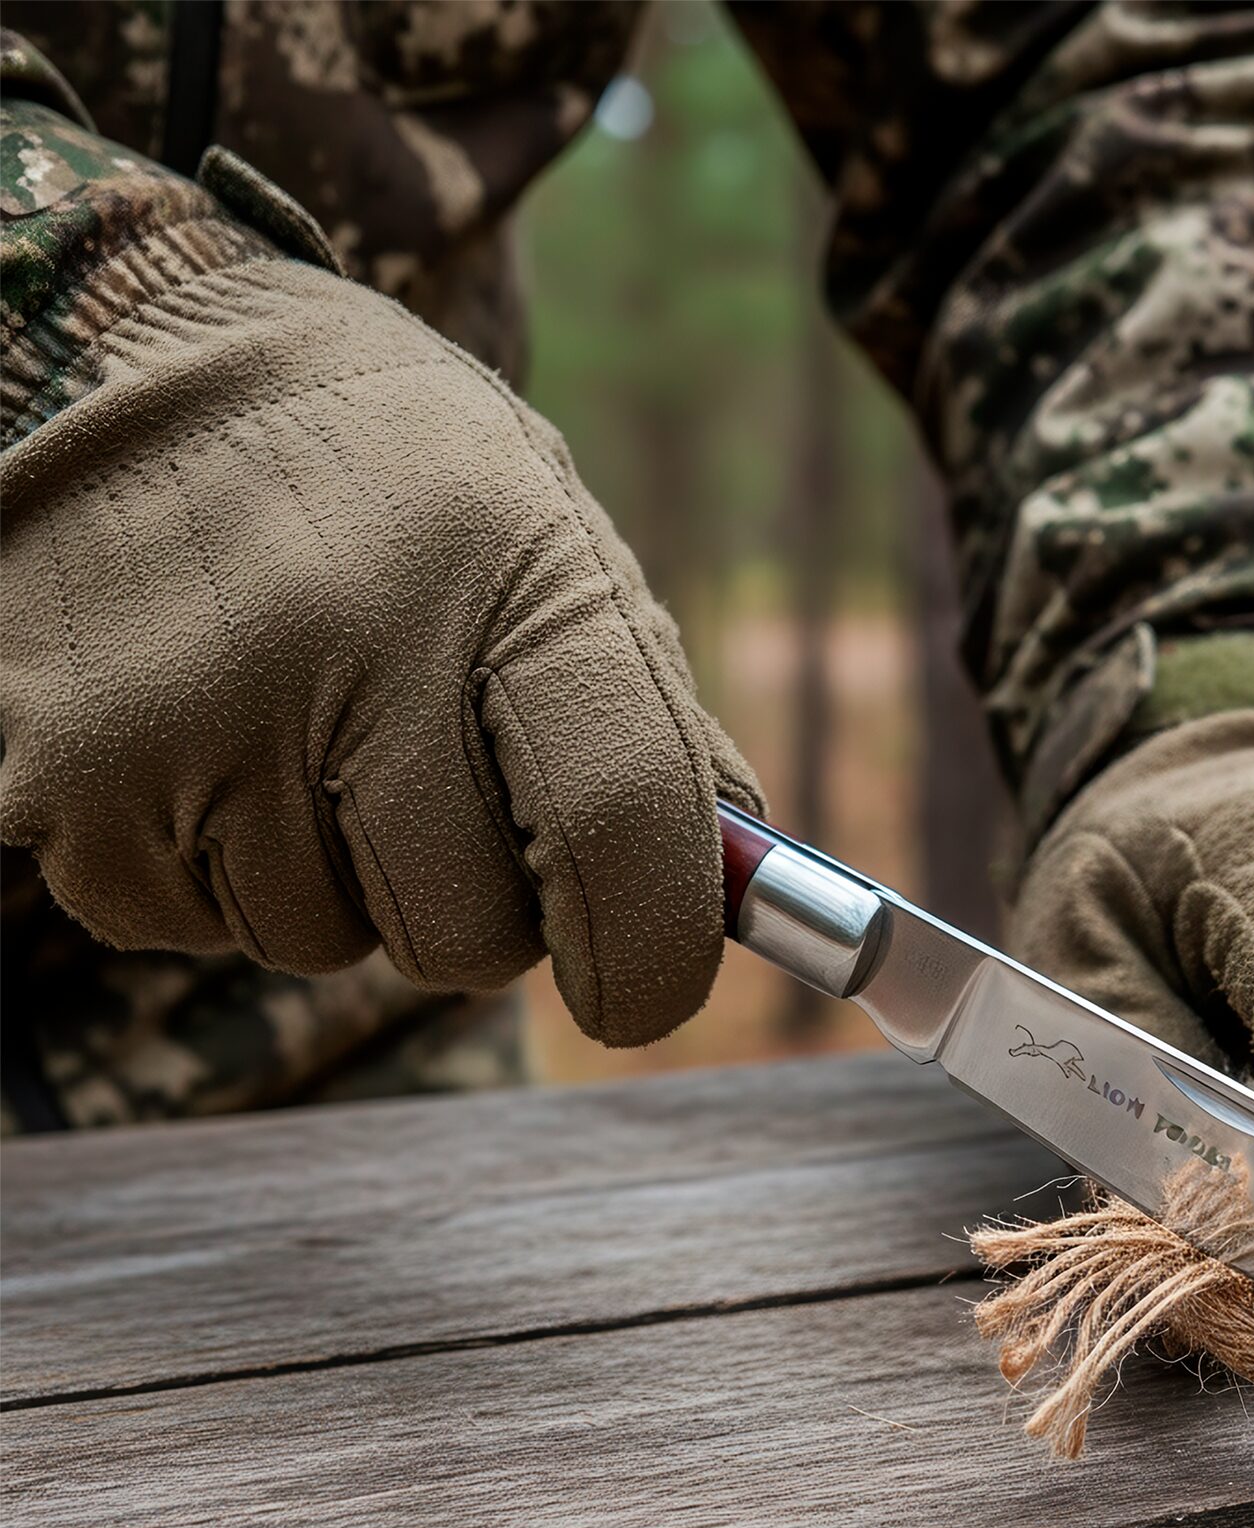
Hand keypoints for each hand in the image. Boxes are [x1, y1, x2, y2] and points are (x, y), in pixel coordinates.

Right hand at [1, 257, 760, 1046]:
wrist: (105, 353)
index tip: (637, 989)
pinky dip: (211, 868)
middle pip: (468, 935)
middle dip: (475, 909)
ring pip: (320, 943)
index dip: (650, 952)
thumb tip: (728, 890)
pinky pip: (187, 926)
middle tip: (429, 788)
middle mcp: (349, 639)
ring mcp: (191, 716)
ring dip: (332, 880)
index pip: (621, 825)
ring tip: (292, 721)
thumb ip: (644, 717)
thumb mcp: (547, 537)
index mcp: (510, 567)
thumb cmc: (379, 474)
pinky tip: (199, 735)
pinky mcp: (60, 778)